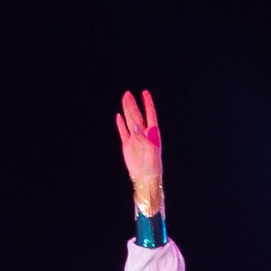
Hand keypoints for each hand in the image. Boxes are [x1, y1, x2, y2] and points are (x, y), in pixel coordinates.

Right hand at [116, 89, 163, 214]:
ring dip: (127, 110)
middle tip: (128, 93)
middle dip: (133, 105)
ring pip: (129, 121)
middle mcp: (143, 134)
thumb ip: (143, 137)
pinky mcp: (127, 145)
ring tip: (124, 99)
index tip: (145, 93)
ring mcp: (135, 139)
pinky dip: (120, 124)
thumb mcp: (150, 150)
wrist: (145, 178)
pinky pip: (123, 132)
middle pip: (137, 116)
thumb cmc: (152, 165)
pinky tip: (119, 116)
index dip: (147, 103)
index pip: (150, 114)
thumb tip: (135, 124)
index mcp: (152, 133)